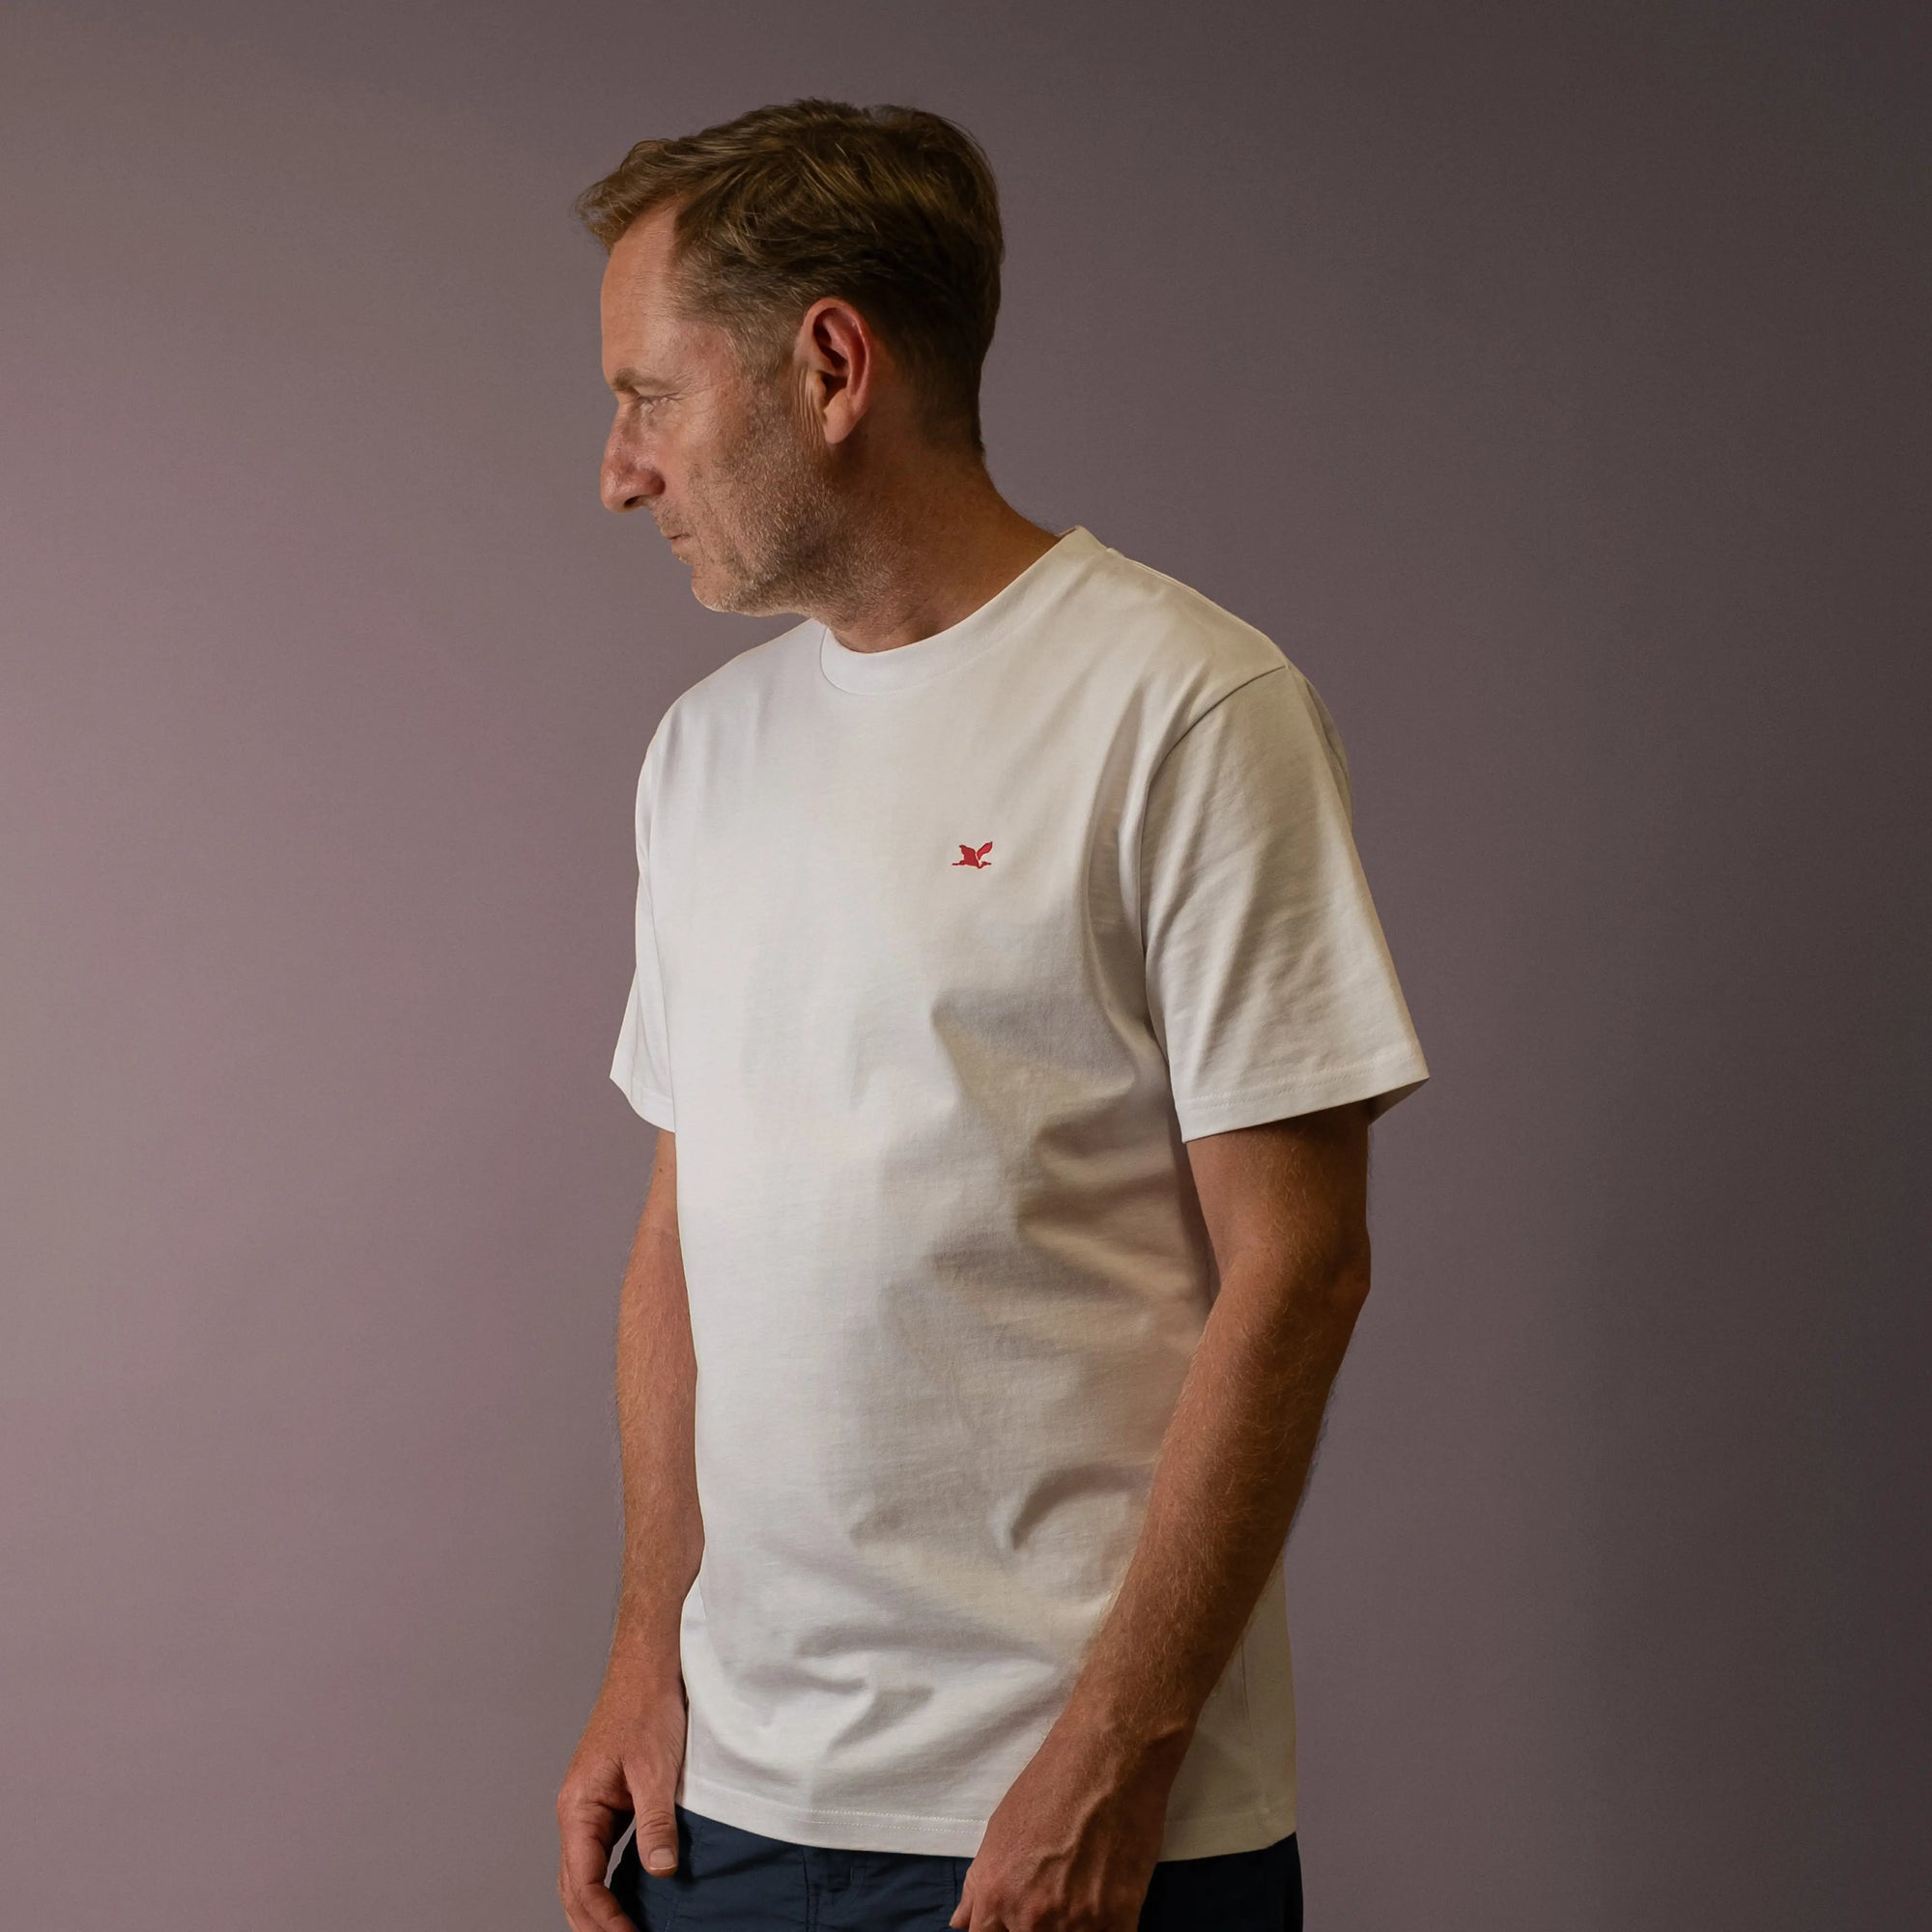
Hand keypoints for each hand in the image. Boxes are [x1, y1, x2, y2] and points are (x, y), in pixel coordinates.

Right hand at [556, 1661, 688, 1931]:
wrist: (650, 1663)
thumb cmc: (648, 1705)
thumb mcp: (657, 1768)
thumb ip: (656, 1822)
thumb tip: (660, 1871)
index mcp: (578, 1806)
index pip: (582, 1881)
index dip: (604, 1919)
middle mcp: (577, 1811)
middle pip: (575, 1885)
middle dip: (595, 1924)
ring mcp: (591, 1806)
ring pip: (585, 1873)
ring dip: (600, 1908)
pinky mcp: (610, 1798)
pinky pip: (602, 1853)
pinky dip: (610, 1883)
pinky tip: (632, 1898)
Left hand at [948, 1708, 1186, 1930]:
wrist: (1108, 1758)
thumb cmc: (1050, 1784)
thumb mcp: (998, 1830)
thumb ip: (980, 1887)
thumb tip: (963, 1923)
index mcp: (994, 1896)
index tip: (1015, 1922)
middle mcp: (1030, 1918)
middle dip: (1036, 1927)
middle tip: (1052, 1896)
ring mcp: (1075, 1924)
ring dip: (1073, 1926)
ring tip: (1080, 1888)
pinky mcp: (1118, 1919)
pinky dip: (1103, 1926)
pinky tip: (1105, 1900)